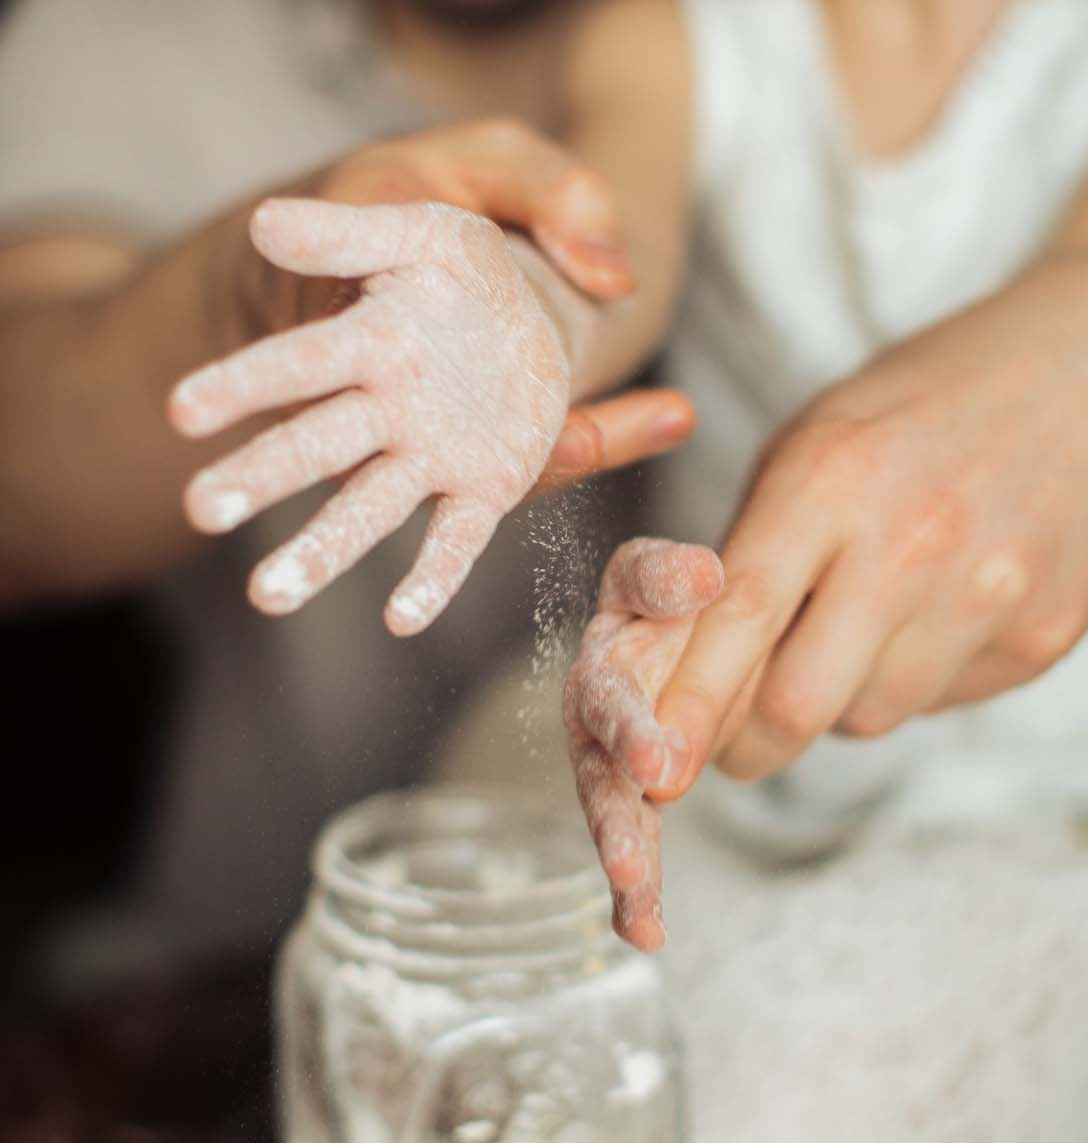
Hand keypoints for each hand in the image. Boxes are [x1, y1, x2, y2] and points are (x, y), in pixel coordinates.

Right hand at [169, 122, 693, 631]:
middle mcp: (389, 403)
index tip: (181, 411)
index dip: (243, 381)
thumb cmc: (470, 247)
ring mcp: (430, 453)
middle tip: (200, 509)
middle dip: (260, 474)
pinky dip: (432, 576)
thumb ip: (360, 224)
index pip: (296, 358)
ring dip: (321, 548)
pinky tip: (401, 620)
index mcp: (374, 331)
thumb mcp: (444, 199)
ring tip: (270, 598)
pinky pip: (452, 539)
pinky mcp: (480, 488)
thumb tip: (266, 220)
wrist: (529, 295)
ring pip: (366, 506)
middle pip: (314, 443)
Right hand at [564, 537, 723, 949]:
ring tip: (640, 911)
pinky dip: (637, 895)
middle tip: (634, 861)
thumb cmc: (663, 597)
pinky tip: (646, 935)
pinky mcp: (632, 800)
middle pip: (601, 772)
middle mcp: (595, 720)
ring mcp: (611, 765)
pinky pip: (635, 847)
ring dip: (625, 861)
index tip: (658, 766)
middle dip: (616, 818)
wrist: (667, 621)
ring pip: (614, 817)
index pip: (612, 692)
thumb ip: (666, 576)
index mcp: (604, 662)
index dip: (631, 727)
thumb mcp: (660, 575)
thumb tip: (703, 574)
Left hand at [649, 254, 1087, 786]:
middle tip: (734, 740)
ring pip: (870, 716)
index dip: (692, 705)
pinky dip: (913, 680)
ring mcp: (992, 593)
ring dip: (839, 698)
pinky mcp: (1048, 634)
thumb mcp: (813, 442)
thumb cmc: (920, 411)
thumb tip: (689, 674)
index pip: (743, 615)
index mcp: (835, 477)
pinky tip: (938, 611)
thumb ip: (751, 554)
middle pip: (802, 703)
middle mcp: (915, 541)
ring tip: (866, 622)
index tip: (656, 772)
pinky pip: (939, 702)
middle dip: (749, 743)